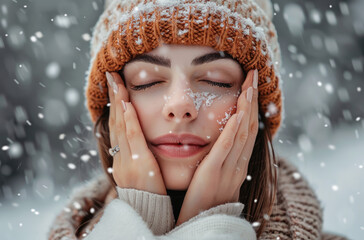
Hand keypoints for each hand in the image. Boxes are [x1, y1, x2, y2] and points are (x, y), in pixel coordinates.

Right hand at [106, 71, 166, 195]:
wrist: (148, 212)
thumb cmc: (148, 192)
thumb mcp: (140, 170)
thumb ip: (138, 153)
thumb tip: (140, 139)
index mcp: (121, 155)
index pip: (117, 125)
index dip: (115, 104)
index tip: (116, 86)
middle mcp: (120, 155)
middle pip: (115, 121)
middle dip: (113, 97)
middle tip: (111, 75)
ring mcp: (127, 159)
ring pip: (121, 126)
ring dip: (118, 102)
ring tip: (116, 81)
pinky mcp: (138, 164)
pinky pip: (132, 138)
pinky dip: (128, 120)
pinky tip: (126, 104)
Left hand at [176, 69, 258, 225]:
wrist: (201, 224)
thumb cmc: (206, 200)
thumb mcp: (218, 175)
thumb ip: (221, 158)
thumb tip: (222, 142)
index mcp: (238, 162)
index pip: (248, 129)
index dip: (251, 106)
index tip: (251, 85)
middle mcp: (238, 163)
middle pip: (249, 127)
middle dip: (252, 100)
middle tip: (254, 75)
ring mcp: (229, 169)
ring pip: (242, 134)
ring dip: (246, 108)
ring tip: (249, 86)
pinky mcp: (213, 173)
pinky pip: (226, 149)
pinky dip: (233, 131)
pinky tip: (237, 114)